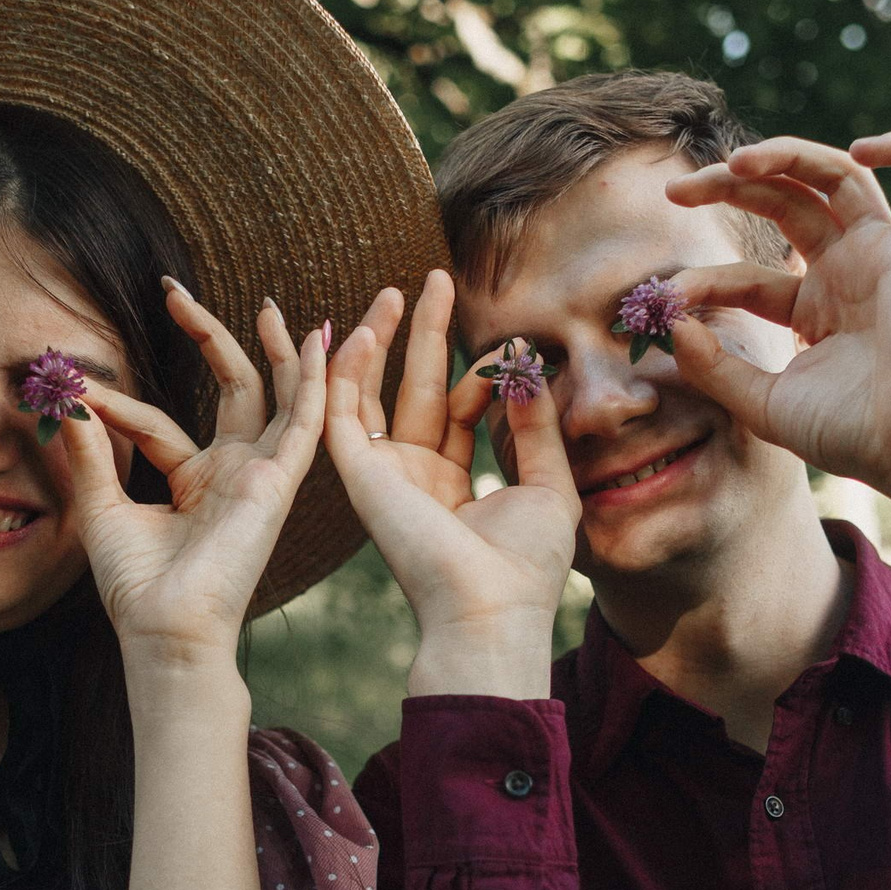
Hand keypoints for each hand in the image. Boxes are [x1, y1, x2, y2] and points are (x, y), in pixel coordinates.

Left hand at [59, 282, 328, 671]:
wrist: (165, 629)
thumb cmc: (137, 588)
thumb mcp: (102, 507)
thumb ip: (91, 452)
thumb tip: (66, 402)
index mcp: (196, 484)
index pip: (159, 425)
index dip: (118, 404)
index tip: (76, 388)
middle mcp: (234, 474)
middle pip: (234, 390)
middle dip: (210, 337)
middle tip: (173, 291)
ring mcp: (261, 476)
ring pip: (278, 397)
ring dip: (275, 350)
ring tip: (271, 304)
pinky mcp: (278, 482)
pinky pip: (305, 420)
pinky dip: (313, 380)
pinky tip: (318, 338)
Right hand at [323, 272, 577, 699]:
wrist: (489, 610)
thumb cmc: (526, 567)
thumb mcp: (548, 485)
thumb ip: (535, 426)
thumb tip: (526, 368)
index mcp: (454, 487)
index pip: (460, 412)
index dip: (483, 379)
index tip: (513, 359)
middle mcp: (413, 478)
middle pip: (416, 390)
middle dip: (427, 335)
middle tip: (436, 279)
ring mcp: (383, 476)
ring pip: (373, 395)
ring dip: (381, 342)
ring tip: (395, 291)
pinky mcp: (360, 476)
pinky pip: (342, 414)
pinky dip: (345, 372)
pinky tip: (358, 331)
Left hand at [663, 131, 890, 504]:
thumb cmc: (850, 435)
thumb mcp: (763, 404)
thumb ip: (714, 366)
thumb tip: (672, 322)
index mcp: (812, 310)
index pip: (746, 274)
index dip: (705, 279)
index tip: (668, 297)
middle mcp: (846, 273)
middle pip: (785, 203)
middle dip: (729, 187)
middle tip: (676, 190)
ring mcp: (883, 256)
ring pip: (837, 176)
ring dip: (786, 156)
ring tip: (734, 165)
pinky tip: (860, 149)